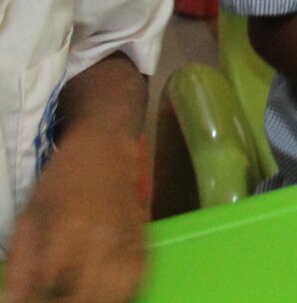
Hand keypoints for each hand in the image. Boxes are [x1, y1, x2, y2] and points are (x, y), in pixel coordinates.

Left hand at [3, 126, 146, 302]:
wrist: (106, 148)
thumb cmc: (62, 179)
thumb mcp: (29, 217)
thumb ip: (20, 263)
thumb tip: (14, 300)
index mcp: (69, 231)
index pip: (48, 289)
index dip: (35, 301)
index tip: (28, 300)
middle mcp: (104, 239)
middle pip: (86, 297)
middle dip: (66, 302)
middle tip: (51, 298)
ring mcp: (129, 242)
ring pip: (116, 294)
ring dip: (95, 300)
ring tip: (76, 296)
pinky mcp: (144, 241)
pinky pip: (136, 281)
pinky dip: (120, 294)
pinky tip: (102, 294)